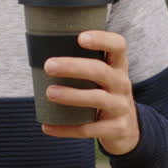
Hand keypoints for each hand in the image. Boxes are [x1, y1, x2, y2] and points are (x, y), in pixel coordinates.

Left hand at [41, 30, 138, 155]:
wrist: (127, 130)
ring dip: (71, 95)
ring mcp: (121, 107)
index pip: (118, 46)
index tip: (80, 37)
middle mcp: (122, 84)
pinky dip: (66, 129)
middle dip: (73, 67)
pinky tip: (47, 126)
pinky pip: (88, 129)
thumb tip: (40, 50)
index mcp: (118, 67)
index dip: (102, 39)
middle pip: (100, 71)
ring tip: (50, 92)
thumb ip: (84, 64)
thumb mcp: (104, 77)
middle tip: (49, 66)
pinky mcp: (116, 129)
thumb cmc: (105, 94)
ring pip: (97, 99)